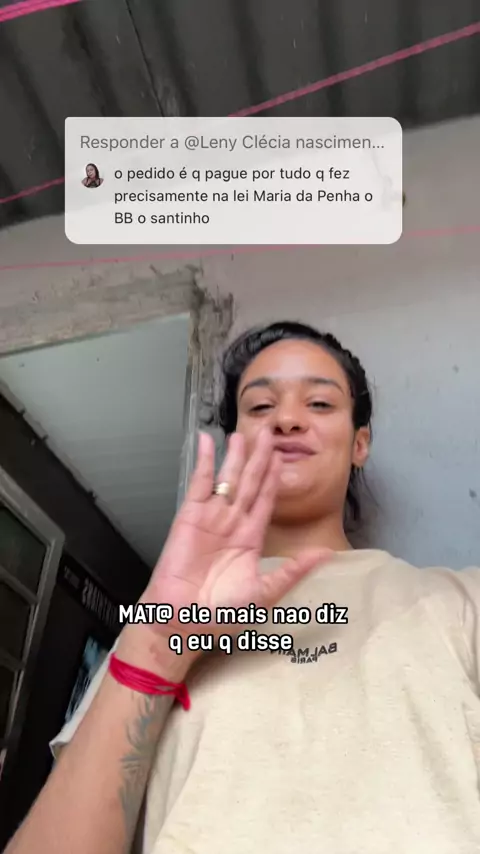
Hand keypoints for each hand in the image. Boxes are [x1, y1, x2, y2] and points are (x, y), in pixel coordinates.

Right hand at [138, 428, 330, 648]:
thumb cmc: (218, 615)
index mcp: (250, 539)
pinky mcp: (189, 516)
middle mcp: (232, 524)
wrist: (180, 623)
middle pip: (250, 483)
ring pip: (228, 478)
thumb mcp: (264, 593)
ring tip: (245, 434)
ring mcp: (210, 518)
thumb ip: (293, 571)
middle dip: (259, 458)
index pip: (266, 500)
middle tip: (269, 434)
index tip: (283, 456)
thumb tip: (325, 555)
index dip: (274, 478)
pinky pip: (199, 483)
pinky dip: (203, 461)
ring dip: (236, 456)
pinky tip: (208, 441)